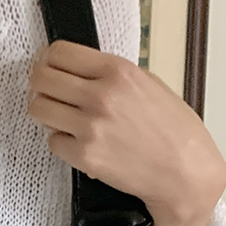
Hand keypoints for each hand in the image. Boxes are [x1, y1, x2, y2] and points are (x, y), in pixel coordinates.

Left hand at [27, 40, 225, 225]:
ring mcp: (90, 127)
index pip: (59, 52)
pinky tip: (78, 143)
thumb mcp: (148, 84)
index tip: (49, 66)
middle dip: (39, 84)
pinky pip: (53, 142)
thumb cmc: (174, 130)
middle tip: (46, 91)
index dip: (49, 59)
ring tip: (60, 117)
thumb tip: (80, 71)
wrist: (185, 173)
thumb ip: (112, 74)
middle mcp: (100, 95)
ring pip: (39, 109)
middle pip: (42, 78)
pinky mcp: (85, 157)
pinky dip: (61, 142)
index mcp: (117, 70)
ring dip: (45, 112)